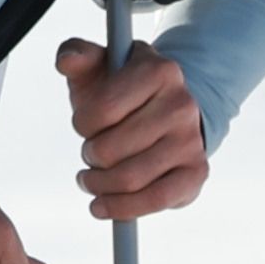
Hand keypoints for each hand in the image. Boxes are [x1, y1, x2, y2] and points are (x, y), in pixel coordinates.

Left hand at [55, 37, 210, 220]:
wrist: (163, 110)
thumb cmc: (119, 90)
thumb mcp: (97, 66)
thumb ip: (76, 54)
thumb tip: (68, 61)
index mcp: (158, 70)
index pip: (101, 111)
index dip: (83, 124)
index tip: (86, 124)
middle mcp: (181, 104)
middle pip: (110, 150)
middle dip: (90, 155)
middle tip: (90, 153)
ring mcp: (192, 140)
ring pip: (129, 178)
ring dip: (98, 184)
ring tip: (91, 178)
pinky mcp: (197, 171)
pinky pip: (156, 200)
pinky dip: (123, 208)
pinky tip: (102, 205)